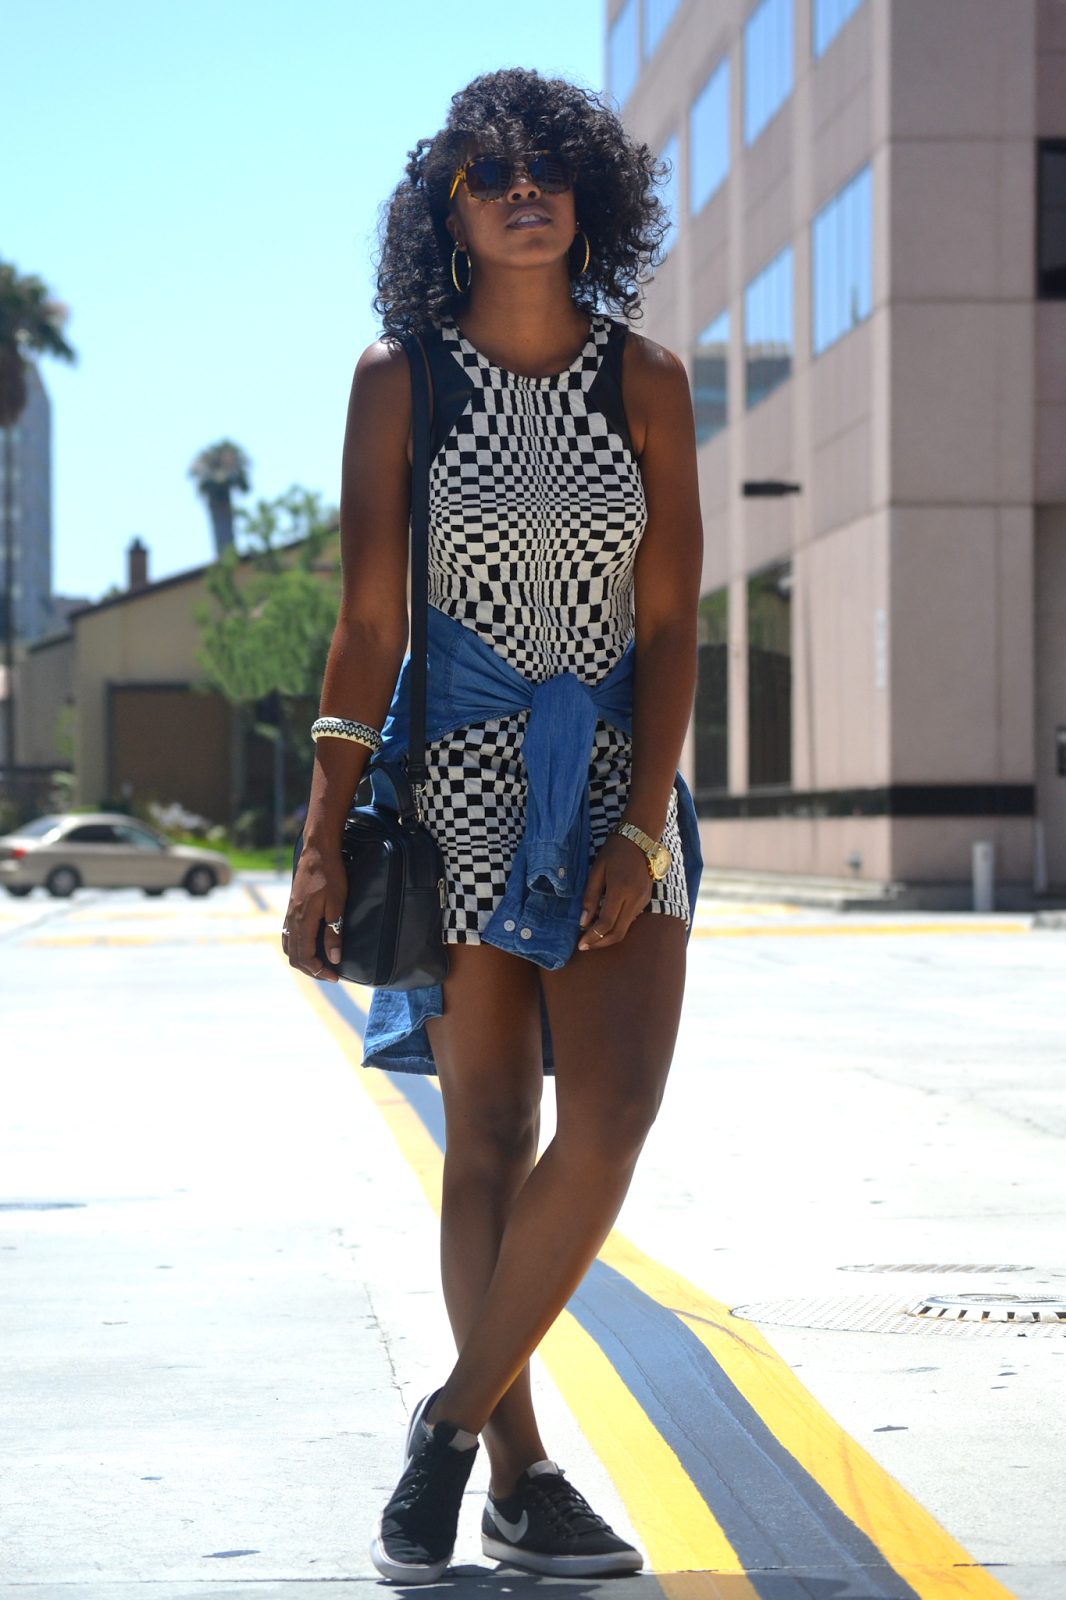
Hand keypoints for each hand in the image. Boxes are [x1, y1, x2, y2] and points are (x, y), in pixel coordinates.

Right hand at [282, 840, 347, 981]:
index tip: (335, 976)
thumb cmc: (330, 875)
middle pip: (295, 956)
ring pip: (289, 948)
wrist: (317, 852)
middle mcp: (292, 920)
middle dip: (311, 970)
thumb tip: (333, 958)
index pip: (305, 957)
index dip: (319, 970)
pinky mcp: (291, 909)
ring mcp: (290, 915)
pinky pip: (287, 936)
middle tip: (329, 974)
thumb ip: (334, 932)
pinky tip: (308, 948)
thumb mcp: (337, 904)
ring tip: (319, 965)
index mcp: (303, 921)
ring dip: (302, 961)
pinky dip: (296, 948)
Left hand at [577, 832, 652, 950]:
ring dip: (608, 936)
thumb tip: (583, 923)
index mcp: (621, 889)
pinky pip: (630, 919)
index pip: (606, 923)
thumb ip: (590, 897)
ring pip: (625, 928)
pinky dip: (617, 926)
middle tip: (585, 946)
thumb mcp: (596, 871)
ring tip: (591, 935)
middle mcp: (635, 899)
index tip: (580, 944)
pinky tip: (604, 922)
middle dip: (600, 943)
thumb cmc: (614, 852)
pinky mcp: (646, 900)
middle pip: (618, 932)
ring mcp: (643, 900)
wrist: (641, 839)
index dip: (592, 937)